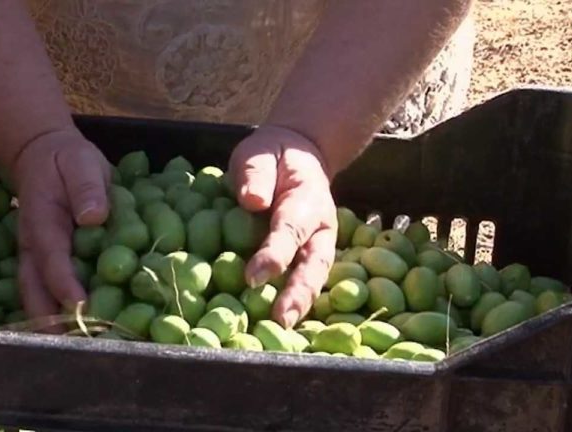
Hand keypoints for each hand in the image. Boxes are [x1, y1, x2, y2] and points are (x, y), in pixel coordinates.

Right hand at [12, 128, 110, 331]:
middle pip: (34, 291)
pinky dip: (56, 313)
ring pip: (35, 296)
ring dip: (50, 324)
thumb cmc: (67, 160)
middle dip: (51, 321)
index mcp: (43, 223)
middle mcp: (33, 247)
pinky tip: (77, 333)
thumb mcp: (81, 162)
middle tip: (75, 347)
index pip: (52, 259)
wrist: (45, 155)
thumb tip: (94, 217)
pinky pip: (45, 292)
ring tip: (74, 351)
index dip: (65, 284)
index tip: (81, 305)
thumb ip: (87, 187)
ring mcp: (36, 257)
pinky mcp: (45, 262)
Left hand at [229, 125, 337, 328]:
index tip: (253, 276)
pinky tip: (277, 325)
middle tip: (280, 319)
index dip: (274, 255)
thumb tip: (252, 201)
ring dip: (300, 304)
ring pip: (314, 278)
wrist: (299, 154)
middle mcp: (319, 228)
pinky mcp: (309, 256)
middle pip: (314, 264)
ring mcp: (317, 245)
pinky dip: (296, 302)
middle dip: (298, 293)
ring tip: (282, 328)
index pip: (290, 230)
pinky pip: (305, 280)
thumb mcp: (260, 152)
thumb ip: (255, 172)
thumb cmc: (274, 156)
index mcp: (307, 199)